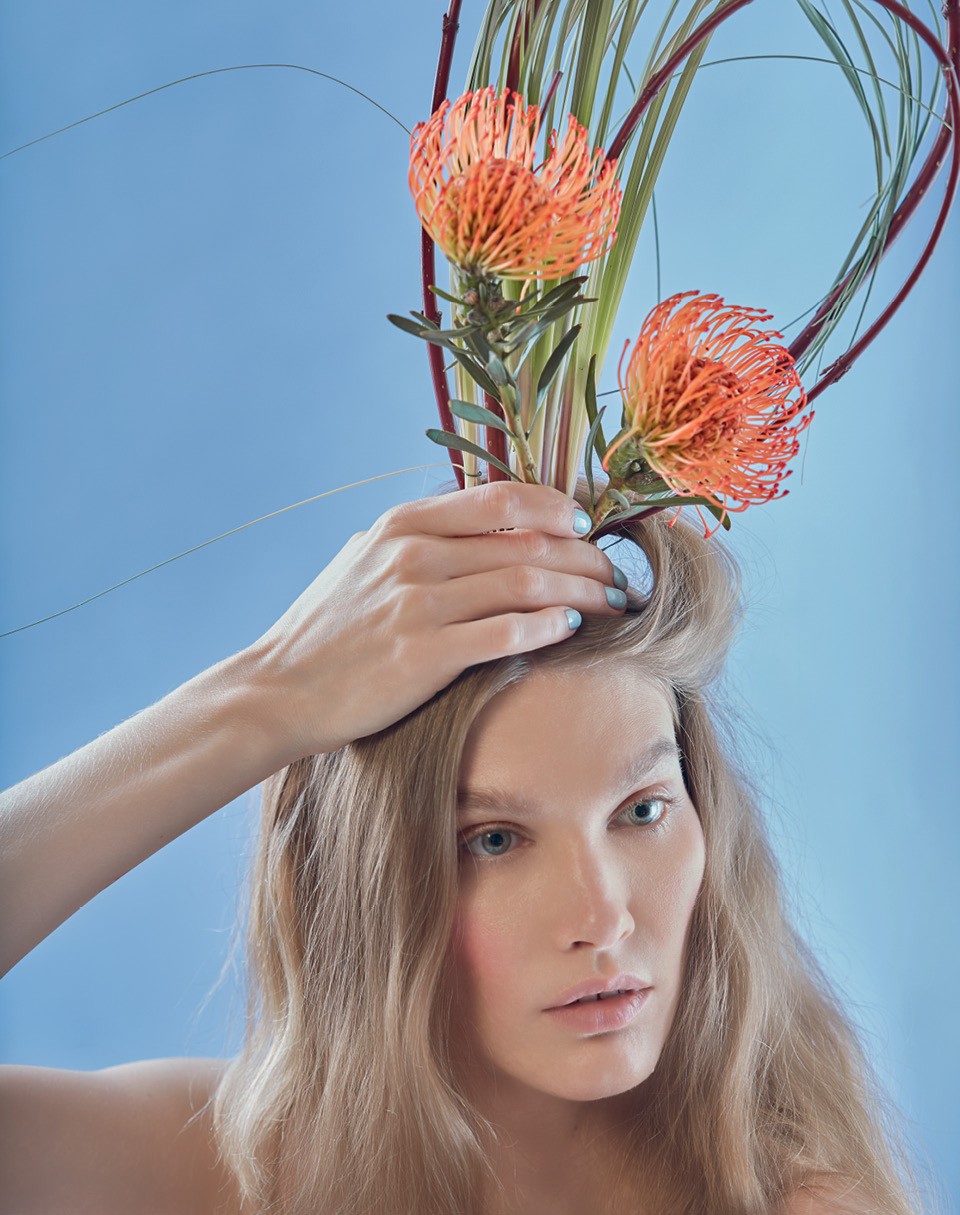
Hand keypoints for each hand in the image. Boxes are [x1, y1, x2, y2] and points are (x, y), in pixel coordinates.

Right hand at [246, 480, 628, 760]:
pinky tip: (570, 630)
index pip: (502, 498)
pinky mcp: (425, 657)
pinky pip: (507, 634)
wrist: (280, 690)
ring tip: (610, 604)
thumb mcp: (362, 561)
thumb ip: (414, 537)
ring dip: (582, 592)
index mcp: (403, 525)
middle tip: (614, 574)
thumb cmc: (326, 629)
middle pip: (528, 541)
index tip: (585, 524)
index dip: (556, 507)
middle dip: (586, 556)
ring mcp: (419, 605)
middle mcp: (414, 555)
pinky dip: (548, 628)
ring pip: (528, 584)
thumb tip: (468, 519)